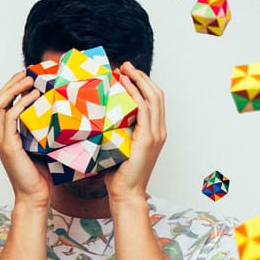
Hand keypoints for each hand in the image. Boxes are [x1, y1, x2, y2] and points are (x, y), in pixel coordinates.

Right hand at [0, 70, 50, 209]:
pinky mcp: (8, 146)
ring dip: (14, 89)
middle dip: (11, 83)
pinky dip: (20, 104)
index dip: (12, 87)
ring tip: (30, 80)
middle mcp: (0, 135)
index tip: (28, 76)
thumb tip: (60, 113)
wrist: (35, 197)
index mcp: (6, 135)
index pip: (3, 104)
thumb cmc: (41, 175)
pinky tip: (33, 97)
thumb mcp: (43, 146)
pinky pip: (10, 118)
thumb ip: (43, 130)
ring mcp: (1, 140)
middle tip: (27, 72)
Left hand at [104, 61, 166, 206]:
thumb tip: (99, 116)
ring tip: (124, 70)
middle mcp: (159, 131)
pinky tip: (125, 85)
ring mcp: (155, 134)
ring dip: (138, 80)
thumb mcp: (118, 146)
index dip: (142, 83)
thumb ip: (116, 130)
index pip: (154, 100)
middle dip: (141, 76)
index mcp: (155, 132)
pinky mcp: (147, 139)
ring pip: (153, 98)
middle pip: (157, 94)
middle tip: (125, 66)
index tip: (126, 73)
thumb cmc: (119, 174)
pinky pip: (144, 109)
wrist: (126, 193)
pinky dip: (136, 94)